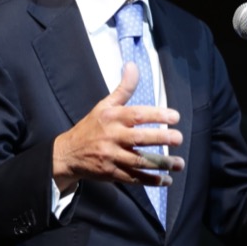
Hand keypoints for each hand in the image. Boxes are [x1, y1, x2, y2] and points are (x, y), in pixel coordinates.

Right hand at [52, 62, 184, 191]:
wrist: (67, 154)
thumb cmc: (91, 126)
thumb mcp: (104, 105)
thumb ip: (123, 88)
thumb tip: (132, 65)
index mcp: (112, 118)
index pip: (137, 115)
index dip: (157, 115)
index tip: (175, 117)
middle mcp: (112, 137)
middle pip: (139, 139)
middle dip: (161, 139)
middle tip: (179, 138)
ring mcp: (111, 156)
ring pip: (139, 161)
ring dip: (161, 164)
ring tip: (179, 164)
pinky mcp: (110, 173)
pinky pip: (133, 178)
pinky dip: (150, 180)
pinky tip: (166, 181)